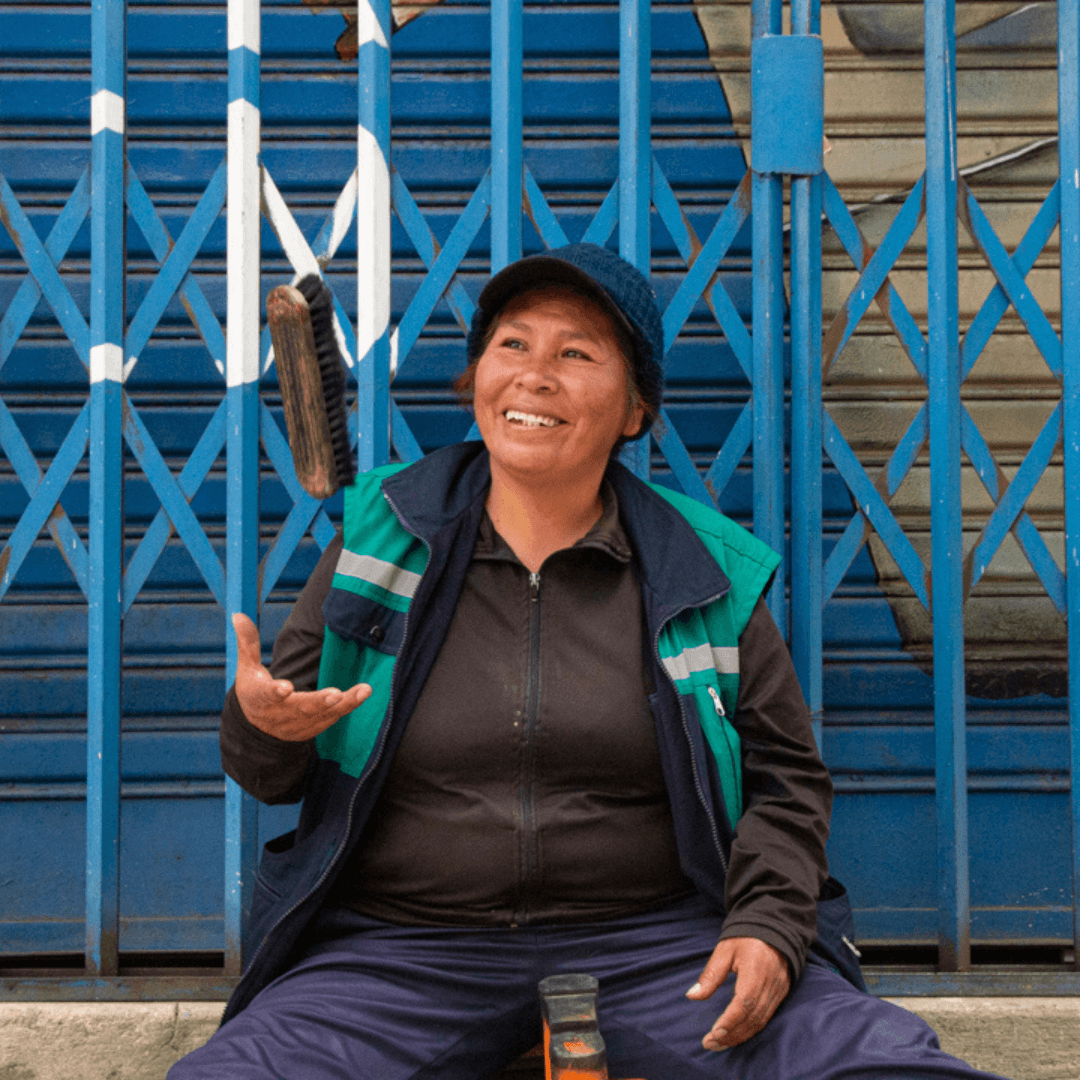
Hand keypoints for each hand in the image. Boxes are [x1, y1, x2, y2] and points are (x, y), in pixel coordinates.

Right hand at [232, 612, 370, 740]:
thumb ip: (247, 642)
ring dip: (344, 704)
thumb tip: (238, 614)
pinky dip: (349, 707)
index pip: (266, 695)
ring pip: (322, 715)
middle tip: (335, 694)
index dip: (275, 692)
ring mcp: (298, 723)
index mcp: (260, 698)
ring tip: (363, 690)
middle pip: (300, 708)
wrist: (257, 728)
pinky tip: (363, 694)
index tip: (285, 687)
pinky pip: (332, 718)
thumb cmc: (254, 691)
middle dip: (318, 702)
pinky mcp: (313, 728)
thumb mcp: (247, 668)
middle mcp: (280, 714)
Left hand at [686, 936, 790, 1051]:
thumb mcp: (724, 950)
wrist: (774, 928)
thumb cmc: (745, 937)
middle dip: (731, 1034)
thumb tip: (692, 996)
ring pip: (760, 1021)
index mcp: (755, 969)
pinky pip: (766, 1018)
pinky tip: (736, 1035)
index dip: (729, 1021)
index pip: (744, 1002)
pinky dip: (750, 1030)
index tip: (713, 1033)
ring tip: (719, 1044)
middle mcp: (770, 983)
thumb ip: (710, 975)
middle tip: (710, 1044)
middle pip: (752, 1017)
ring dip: (740, 1036)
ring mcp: (778, 990)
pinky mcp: (781, 994)